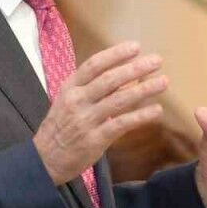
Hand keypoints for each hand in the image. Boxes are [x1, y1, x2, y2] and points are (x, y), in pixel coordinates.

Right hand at [34, 41, 166, 185]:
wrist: (44, 160)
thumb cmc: (61, 126)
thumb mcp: (69, 100)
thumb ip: (93, 88)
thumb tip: (126, 76)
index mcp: (70, 87)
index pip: (94, 65)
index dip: (115, 54)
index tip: (136, 47)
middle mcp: (77, 101)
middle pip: (110, 79)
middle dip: (135, 68)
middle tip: (157, 61)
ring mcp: (86, 120)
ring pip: (119, 100)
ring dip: (144, 90)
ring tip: (163, 81)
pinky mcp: (95, 140)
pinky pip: (122, 124)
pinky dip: (141, 116)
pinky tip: (156, 110)